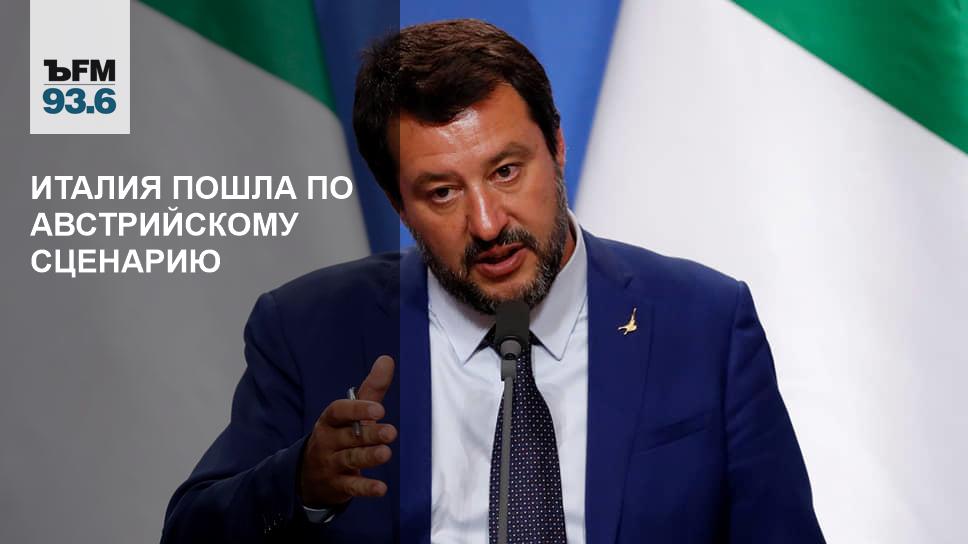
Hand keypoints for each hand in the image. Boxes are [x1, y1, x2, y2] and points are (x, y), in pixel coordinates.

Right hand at [299, 355, 395, 507]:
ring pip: (350, 459)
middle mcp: (328, 441)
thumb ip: (371, 389)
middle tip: (390, 432)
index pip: (338, 411)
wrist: (308, 474)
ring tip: (386, 454)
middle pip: (349, 436)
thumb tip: (387, 359)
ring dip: (368, 457)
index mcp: (330, 420)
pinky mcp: (338, 485)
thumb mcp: (350, 413)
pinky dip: (365, 488)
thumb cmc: (338, 435)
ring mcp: (331, 464)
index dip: (357, 409)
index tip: (379, 408)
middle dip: (369, 434)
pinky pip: (351, 486)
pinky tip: (381, 489)